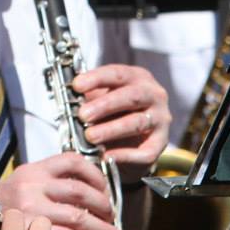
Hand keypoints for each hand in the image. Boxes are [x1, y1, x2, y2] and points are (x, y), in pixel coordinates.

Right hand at [0, 152, 124, 229]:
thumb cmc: (8, 201)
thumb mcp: (26, 180)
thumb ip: (51, 178)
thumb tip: (90, 186)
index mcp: (34, 169)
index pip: (72, 161)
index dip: (95, 174)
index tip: (105, 188)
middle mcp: (32, 185)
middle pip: (80, 191)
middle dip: (104, 205)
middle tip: (112, 215)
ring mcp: (31, 209)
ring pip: (78, 217)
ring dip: (101, 228)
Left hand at [73, 64, 170, 182]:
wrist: (132, 142)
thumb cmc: (114, 113)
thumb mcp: (103, 98)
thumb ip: (90, 96)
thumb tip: (68, 96)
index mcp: (138, 77)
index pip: (117, 74)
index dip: (96, 78)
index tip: (77, 85)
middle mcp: (154, 95)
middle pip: (131, 96)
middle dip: (104, 105)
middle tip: (83, 115)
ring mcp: (160, 119)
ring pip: (137, 123)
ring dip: (111, 130)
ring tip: (90, 137)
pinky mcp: (161, 144)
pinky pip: (145, 151)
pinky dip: (125, 155)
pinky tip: (107, 156)